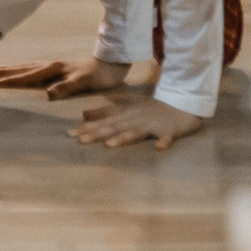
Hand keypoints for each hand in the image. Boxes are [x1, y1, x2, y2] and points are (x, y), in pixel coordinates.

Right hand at [0, 57, 130, 99]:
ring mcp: (56, 64)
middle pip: (23, 69)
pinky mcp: (61, 66)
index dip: (10, 80)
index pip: (28, 77)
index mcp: (54, 69)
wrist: (113, 61)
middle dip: (5, 72)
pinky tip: (25, 69)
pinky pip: (36, 66)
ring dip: (13, 68)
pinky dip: (26, 68)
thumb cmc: (100, 75)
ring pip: (29, 66)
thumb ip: (67, 87)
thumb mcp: (85, 83)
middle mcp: (52, 65)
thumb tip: (47, 94)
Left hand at [68, 94, 205, 151]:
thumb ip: (105, 112)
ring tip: (110, 145)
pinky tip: (159, 148)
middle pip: (115, 127)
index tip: (70, 134)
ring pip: (137, 132)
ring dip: (124, 138)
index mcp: (126, 113)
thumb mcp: (126, 108)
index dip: (87, 127)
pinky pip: (167, 137)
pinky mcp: (170, 130)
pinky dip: (164, 142)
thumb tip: (83, 115)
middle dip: (98, 133)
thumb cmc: (151, 109)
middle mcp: (135, 118)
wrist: (180, 102)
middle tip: (81, 141)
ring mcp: (153, 124)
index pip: (104, 121)